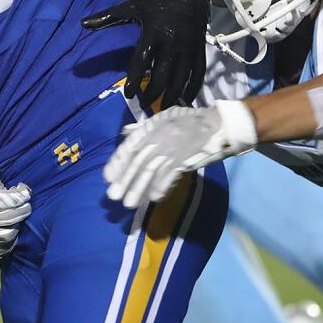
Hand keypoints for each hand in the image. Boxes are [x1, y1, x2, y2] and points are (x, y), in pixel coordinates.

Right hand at [0, 163, 31, 260]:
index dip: (17, 197)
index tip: (26, 193)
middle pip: (6, 219)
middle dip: (21, 211)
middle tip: (27, 207)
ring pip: (6, 235)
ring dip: (17, 226)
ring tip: (19, 218)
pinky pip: (3, 249)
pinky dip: (11, 240)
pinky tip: (11, 230)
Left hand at [83, 0, 213, 109]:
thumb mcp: (132, 6)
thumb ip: (108, 17)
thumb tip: (82, 23)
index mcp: (154, 32)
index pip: (142, 62)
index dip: (135, 80)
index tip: (129, 95)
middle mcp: (172, 41)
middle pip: (162, 76)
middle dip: (152, 94)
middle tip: (143, 105)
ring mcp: (188, 46)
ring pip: (181, 78)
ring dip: (172, 96)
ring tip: (162, 107)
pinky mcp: (200, 48)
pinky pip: (198, 73)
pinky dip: (193, 88)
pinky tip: (186, 99)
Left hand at [104, 100, 257, 208]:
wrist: (215, 123)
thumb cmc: (188, 122)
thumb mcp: (163, 119)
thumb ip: (142, 128)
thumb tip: (124, 132)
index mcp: (151, 128)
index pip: (129, 146)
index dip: (117, 162)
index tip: (107, 177)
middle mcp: (157, 138)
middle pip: (137, 162)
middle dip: (125, 181)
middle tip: (113, 197)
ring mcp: (171, 149)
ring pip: (151, 171)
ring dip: (139, 188)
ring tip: (129, 204)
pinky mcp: (184, 158)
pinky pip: (170, 174)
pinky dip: (162, 186)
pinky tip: (154, 198)